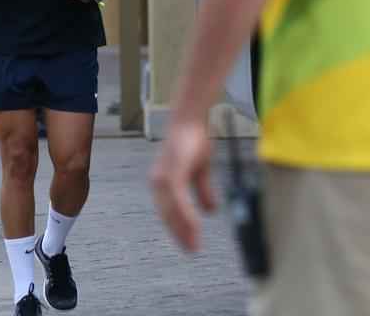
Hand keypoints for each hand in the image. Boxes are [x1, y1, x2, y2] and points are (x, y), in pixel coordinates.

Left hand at [150, 119, 216, 252]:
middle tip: (192, 250)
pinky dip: (186, 213)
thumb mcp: (201, 171)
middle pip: (167, 215)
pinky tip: (195, 224)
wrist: (192, 119)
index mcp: (163, 183)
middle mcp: (158, 182)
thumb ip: (203, 191)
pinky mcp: (171, 171)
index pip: (168, 212)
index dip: (178, 229)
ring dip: (183, 228)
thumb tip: (211, 212)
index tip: (189, 244)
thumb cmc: (194, 140)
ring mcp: (163, 176)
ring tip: (194, 243)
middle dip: (179, 234)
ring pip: (171, 210)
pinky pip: (177, 198)